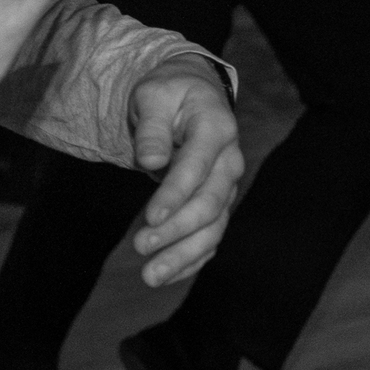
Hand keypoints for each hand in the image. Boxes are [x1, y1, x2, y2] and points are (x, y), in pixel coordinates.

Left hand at [127, 57, 243, 286]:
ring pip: (212, 228)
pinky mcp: (216, 203)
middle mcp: (228, 162)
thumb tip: (151, 161)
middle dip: (176, 230)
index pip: (196, 168)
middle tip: (140, 246)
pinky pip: (209, 236)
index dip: (174, 195)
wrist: (192, 94)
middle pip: (209, 204)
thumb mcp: (153, 95)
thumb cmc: (168, 93)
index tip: (150, 218)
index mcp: (216, 129)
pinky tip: (165, 275)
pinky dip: (190, 258)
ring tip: (150, 276)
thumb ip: (152, 128)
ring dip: (183, 254)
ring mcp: (225, 186)